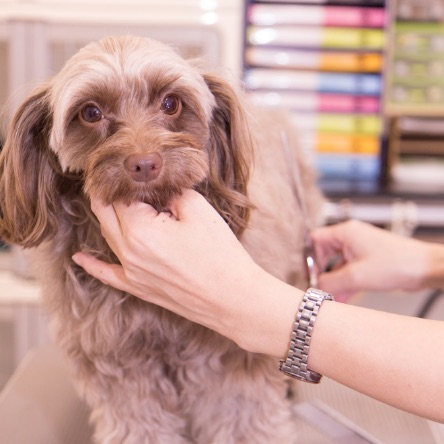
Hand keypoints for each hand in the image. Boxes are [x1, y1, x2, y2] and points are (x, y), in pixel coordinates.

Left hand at [72, 189, 300, 355]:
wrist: (232, 297)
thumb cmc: (219, 254)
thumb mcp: (199, 211)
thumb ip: (173, 193)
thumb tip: (161, 191)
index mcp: (139, 228)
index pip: (123, 195)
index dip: (129, 181)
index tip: (133, 170)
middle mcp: (128, 251)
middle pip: (108, 214)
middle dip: (111, 194)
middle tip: (116, 180)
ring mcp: (131, 272)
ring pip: (108, 238)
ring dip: (108, 218)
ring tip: (106, 201)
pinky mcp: (139, 288)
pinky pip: (108, 274)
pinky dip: (93, 265)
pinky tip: (80, 258)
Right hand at [312, 219, 432, 299]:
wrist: (426, 269)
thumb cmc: (397, 264)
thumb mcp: (356, 276)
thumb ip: (330, 282)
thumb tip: (314, 287)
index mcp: (345, 232)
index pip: (315, 240)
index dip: (310, 258)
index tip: (312, 275)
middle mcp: (351, 237)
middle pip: (324, 253)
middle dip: (321, 272)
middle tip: (320, 287)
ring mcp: (360, 249)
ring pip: (337, 264)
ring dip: (334, 281)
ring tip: (332, 298)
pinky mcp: (368, 260)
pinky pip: (349, 270)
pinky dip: (345, 283)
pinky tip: (343, 298)